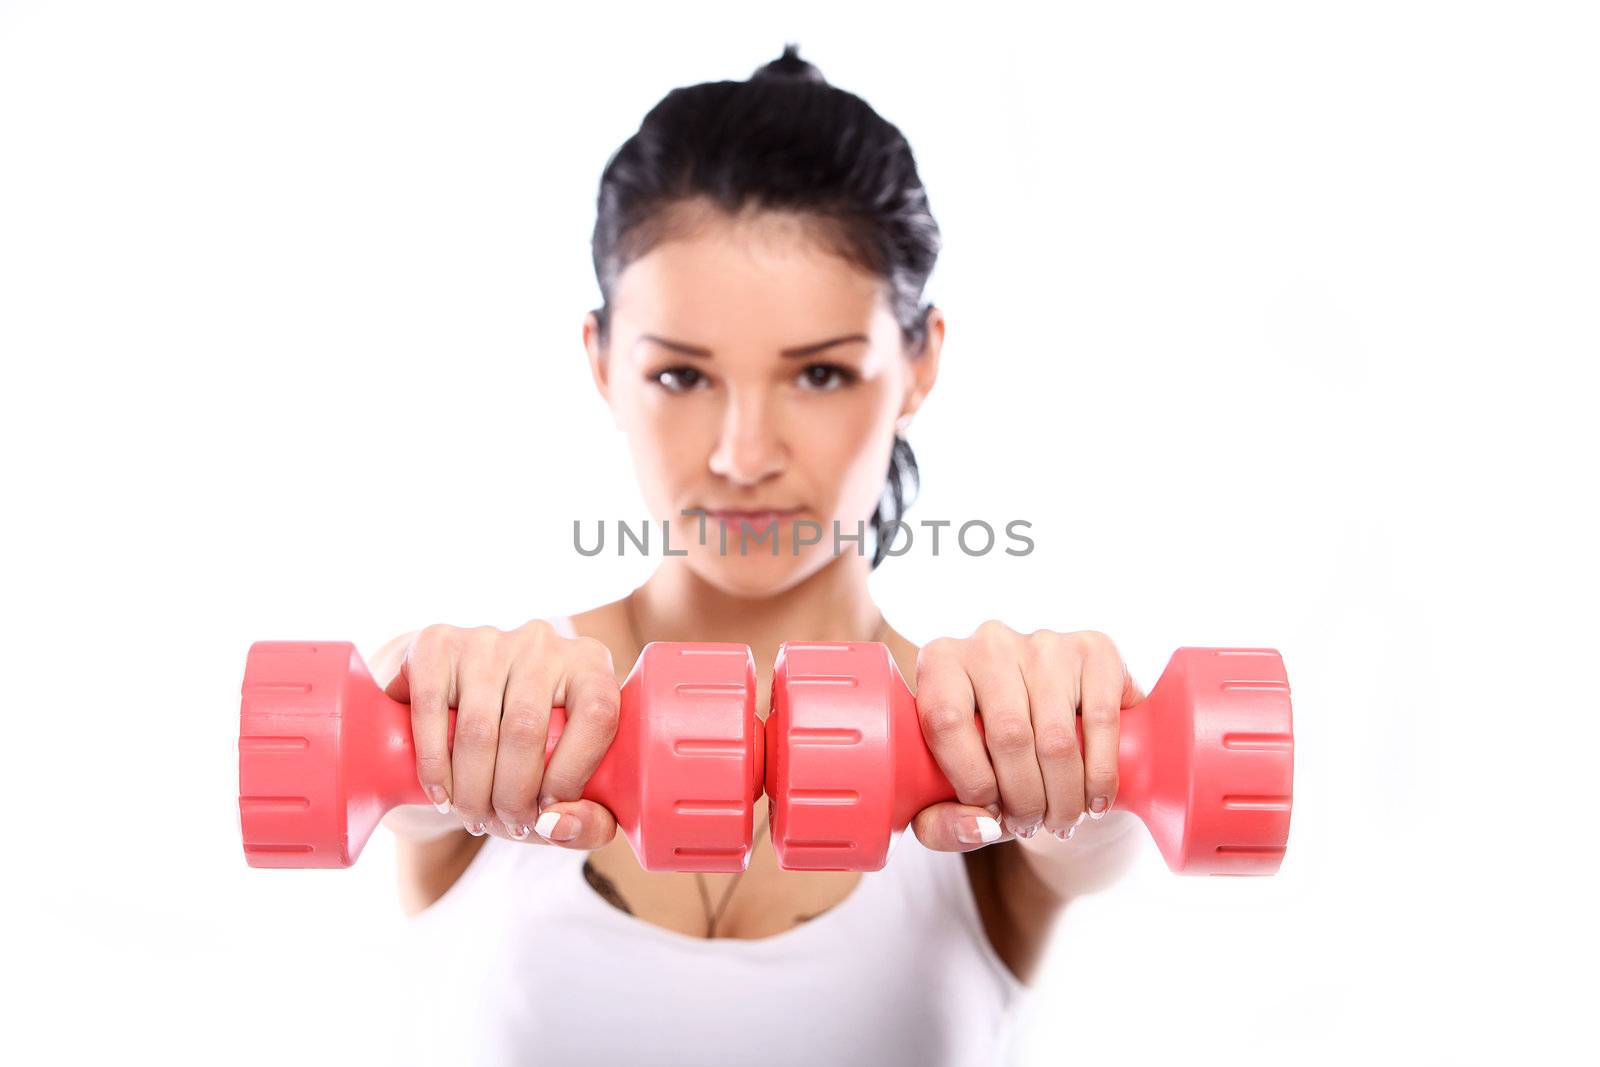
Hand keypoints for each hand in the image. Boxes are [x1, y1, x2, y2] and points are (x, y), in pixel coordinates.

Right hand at [383, 620, 622, 848]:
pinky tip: (442, 796)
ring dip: (472, 790)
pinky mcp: (437, 645)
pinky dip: (434, 766)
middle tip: (503, 827)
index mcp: (591, 666)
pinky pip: (432, 709)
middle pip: (527, 729)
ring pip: (478, 728)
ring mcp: (488, 639)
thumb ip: (588, 821)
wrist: (453, 700)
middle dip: (511, 796)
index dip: (572, 775)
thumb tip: (556, 824)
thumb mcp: (569, 786)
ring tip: (473, 818)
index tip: (547, 813)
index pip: (598, 715)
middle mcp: (543, 642)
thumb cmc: (527, 753)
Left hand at [909, 621, 1145, 849]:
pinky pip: (1101, 721)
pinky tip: (1095, 803)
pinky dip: (1101, 775)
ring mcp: (1044, 642)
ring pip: (1057, 738)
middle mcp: (989, 642)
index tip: (990, 815)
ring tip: (1061, 822)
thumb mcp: (944, 796)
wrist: (1049, 718)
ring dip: (1064, 797)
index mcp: (940, 662)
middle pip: (1009, 735)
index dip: (971, 782)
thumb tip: (982, 826)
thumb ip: (940, 824)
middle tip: (1030, 827)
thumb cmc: (985, 760)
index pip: (946, 722)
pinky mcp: (1094, 649)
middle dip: (1024, 801)